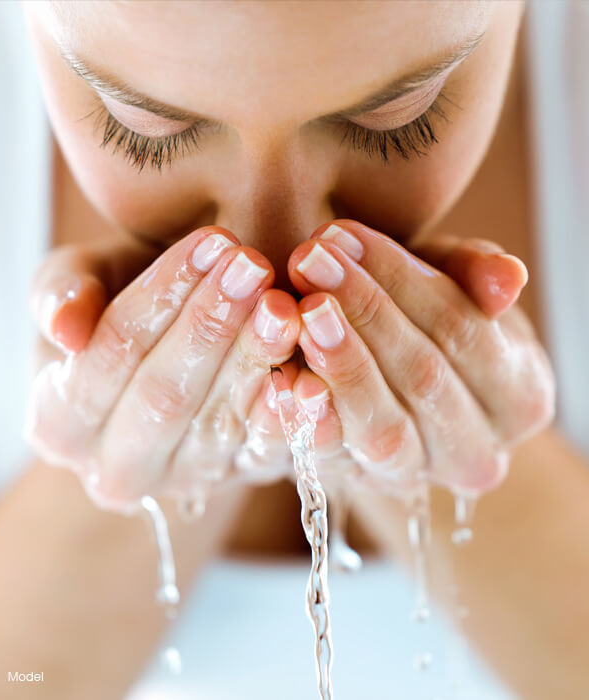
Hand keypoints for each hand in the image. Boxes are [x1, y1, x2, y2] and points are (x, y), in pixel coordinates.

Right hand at [25, 227, 300, 509]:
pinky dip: (290, 417)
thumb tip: (65, 330)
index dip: (160, 296)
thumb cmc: (119, 306)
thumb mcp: (80, 283)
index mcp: (59, 423)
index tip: (209, 242)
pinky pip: (267, 453)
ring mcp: (182, 480)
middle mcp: (116, 469)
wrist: (168, 355)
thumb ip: (60, 293)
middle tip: (252, 266)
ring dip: (255, 360)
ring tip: (284, 305)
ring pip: (218, 423)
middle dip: (210, 326)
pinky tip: (309, 377)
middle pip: (164, 396)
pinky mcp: (238, 477)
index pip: (111, 354)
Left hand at [285, 220, 555, 495]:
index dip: (402, 280)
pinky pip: (333, 460)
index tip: (343, 235)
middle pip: (423, 378)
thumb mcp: (455, 286)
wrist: (397, 388)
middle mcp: (476, 453)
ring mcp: (415, 476)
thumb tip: (508, 279)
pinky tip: (284, 379)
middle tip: (310, 260)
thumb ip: (477, 274)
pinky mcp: (360, 483)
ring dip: (340, 364)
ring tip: (302, 311)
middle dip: (363, 311)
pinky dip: (309, 420)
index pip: (464, 331)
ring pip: (383, 428)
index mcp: (519, 397)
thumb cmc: (429, 322)